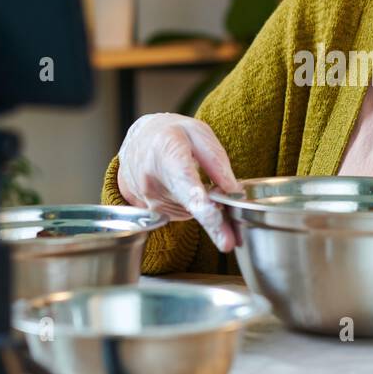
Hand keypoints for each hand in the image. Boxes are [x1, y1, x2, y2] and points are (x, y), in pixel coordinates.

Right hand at [116, 113, 239, 251]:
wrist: (138, 138)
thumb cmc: (171, 133)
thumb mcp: (198, 133)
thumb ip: (216, 160)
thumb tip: (233, 190)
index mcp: (166, 153)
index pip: (185, 183)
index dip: (201, 204)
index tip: (215, 221)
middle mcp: (151, 179)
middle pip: (188, 207)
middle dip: (213, 222)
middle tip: (230, 240)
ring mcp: (147, 197)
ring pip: (187, 212)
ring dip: (203, 208)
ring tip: (203, 185)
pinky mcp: (149, 209)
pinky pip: (180, 213)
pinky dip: (192, 207)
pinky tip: (190, 191)